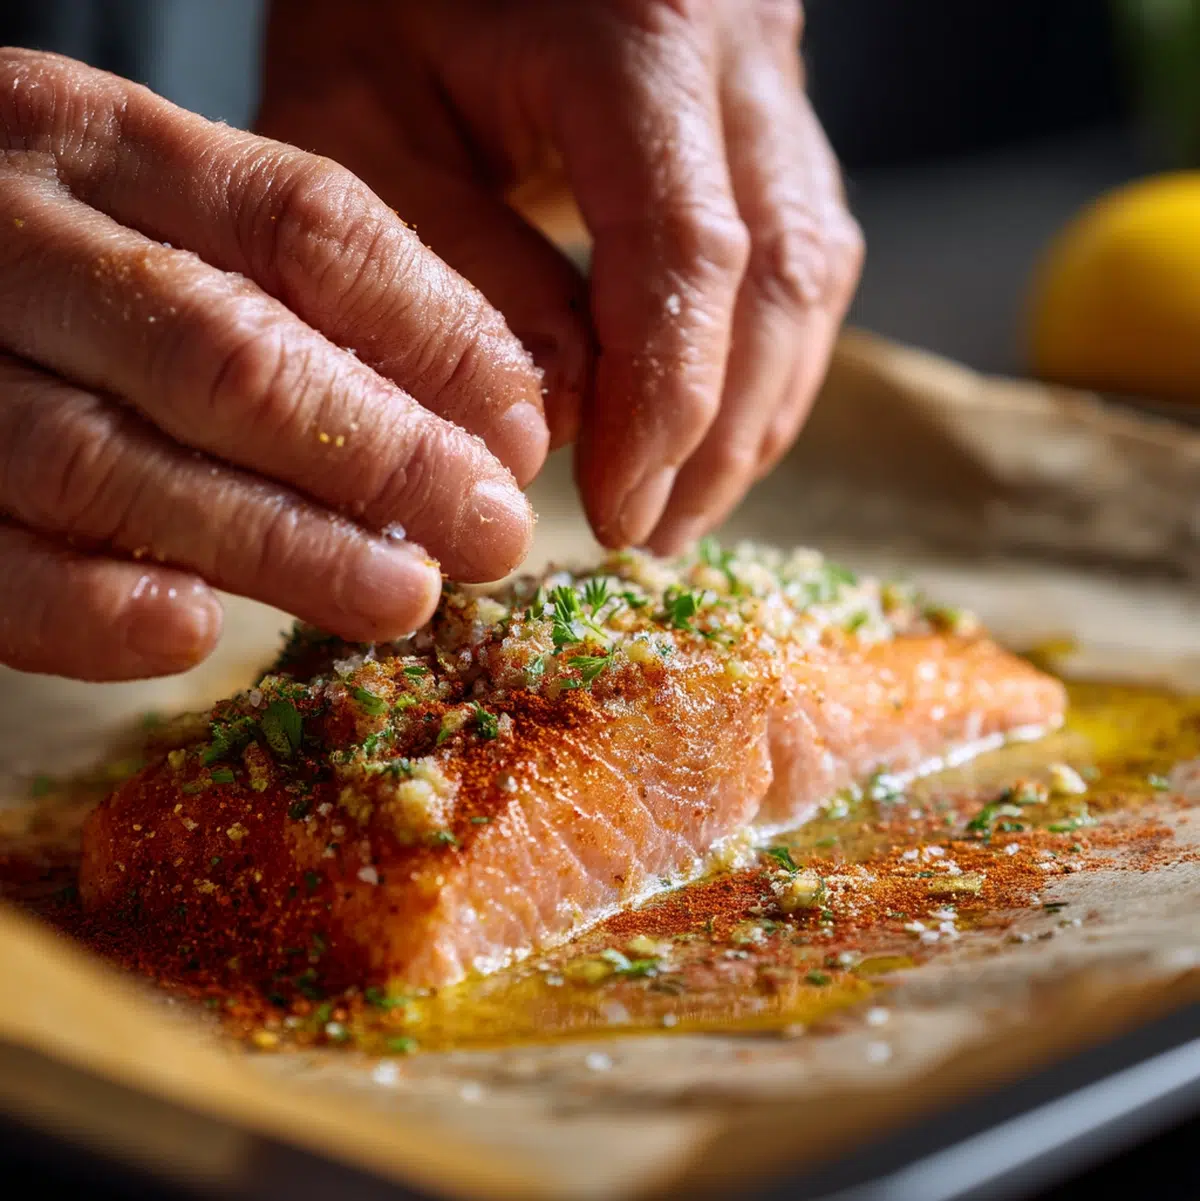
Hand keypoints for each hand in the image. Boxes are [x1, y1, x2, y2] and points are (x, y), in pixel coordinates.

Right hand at [0, 49, 545, 680]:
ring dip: (275, 545)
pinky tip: (192, 633)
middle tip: (491, 534)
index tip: (522, 434)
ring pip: (112, 463)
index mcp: (103, 146)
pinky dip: (86, 604)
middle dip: (378, 457)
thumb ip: (321, 295)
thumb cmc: (70, 266)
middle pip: (223, 351)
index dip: (436, 335)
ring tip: (402, 598)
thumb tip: (505, 417)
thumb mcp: (180, 223)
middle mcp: (9, 238)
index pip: (304, 225)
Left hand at [259, 0, 862, 553]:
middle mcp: (738, 45)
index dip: (665, 403)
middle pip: (778, 276)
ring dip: (754, 412)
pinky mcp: (774, 122)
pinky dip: (763, 364)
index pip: (686, 251)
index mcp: (635, 32)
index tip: (617, 511)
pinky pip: (805, 257)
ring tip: (681, 505)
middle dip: (719, 433)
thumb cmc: (381, 9)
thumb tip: (571, 417)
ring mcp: (774, 78)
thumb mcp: (361, 125)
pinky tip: (710, 431)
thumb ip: (459, 273)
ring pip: (811, 275)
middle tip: (651, 533)